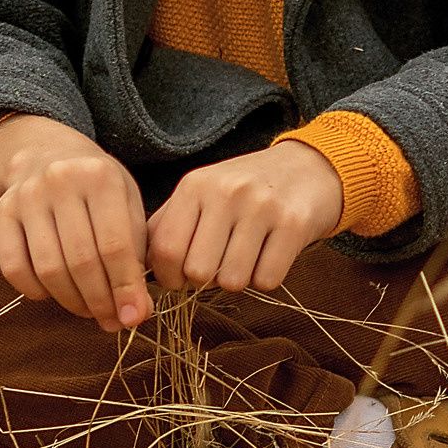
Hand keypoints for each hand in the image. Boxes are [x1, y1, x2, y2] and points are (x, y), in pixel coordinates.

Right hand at [0, 113, 151, 332]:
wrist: (49, 154)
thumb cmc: (98, 188)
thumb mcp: (127, 202)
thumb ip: (137, 251)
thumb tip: (135, 310)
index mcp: (100, 176)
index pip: (115, 244)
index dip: (125, 287)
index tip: (135, 316)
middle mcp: (60, 181)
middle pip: (81, 261)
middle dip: (100, 301)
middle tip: (112, 321)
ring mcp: (26, 196)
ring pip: (49, 269)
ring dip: (71, 301)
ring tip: (89, 311)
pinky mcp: (1, 212)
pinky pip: (14, 267)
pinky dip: (35, 291)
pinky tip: (54, 293)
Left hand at [146, 139, 344, 294]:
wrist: (310, 167)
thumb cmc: (246, 189)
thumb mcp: (202, 193)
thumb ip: (167, 225)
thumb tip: (137, 270)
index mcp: (196, 185)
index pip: (164, 249)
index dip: (168, 277)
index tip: (179, 278)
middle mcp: (227, 192)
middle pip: (197, 271)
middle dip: (206, 279)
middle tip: (220, 262)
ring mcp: (262, 206)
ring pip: (232, 280)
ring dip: (238, 278)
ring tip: (246, 254)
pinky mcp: (294, 224)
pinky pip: (267, 280)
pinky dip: (267, 277)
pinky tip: (270, 253)